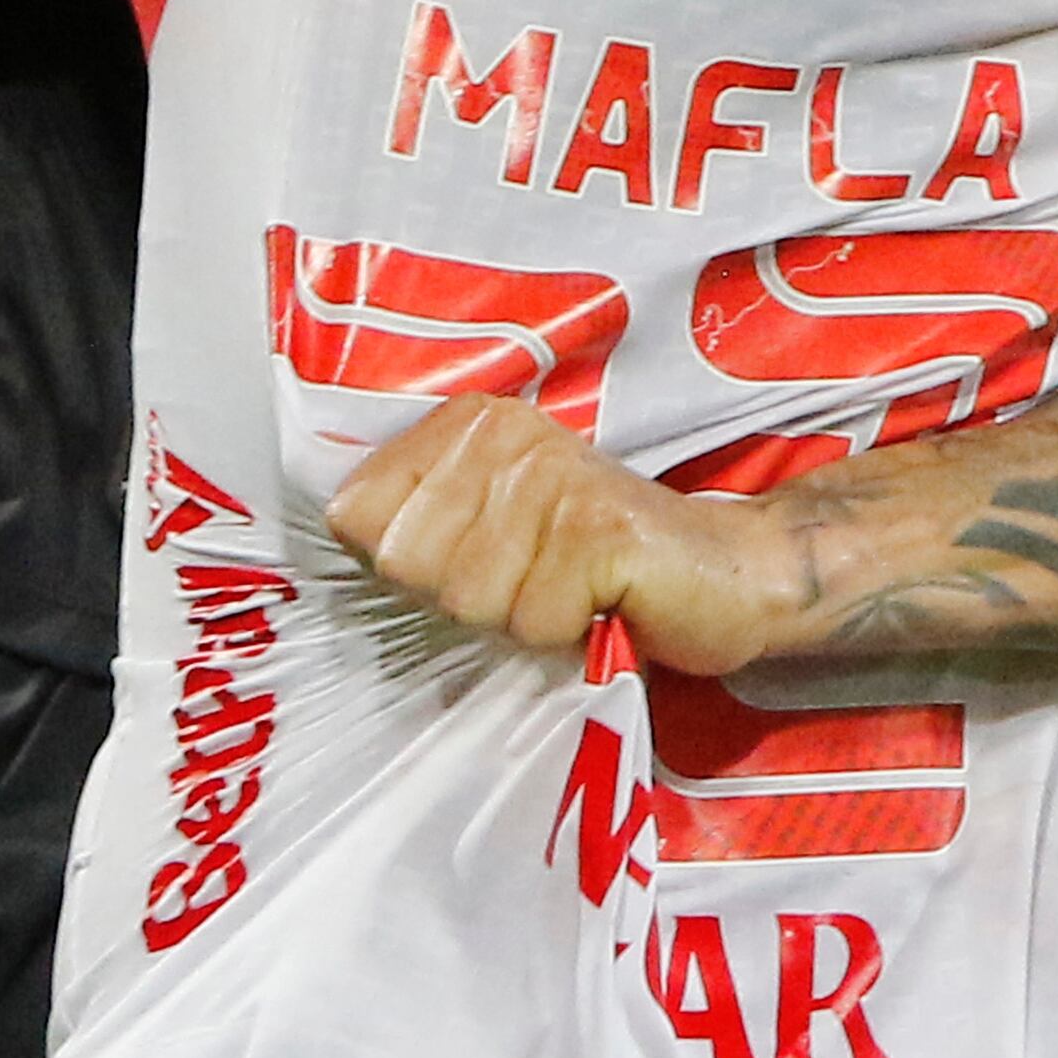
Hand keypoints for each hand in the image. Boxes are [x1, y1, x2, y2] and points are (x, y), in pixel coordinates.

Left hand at [325, 395, 804, 673]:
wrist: (723, 570)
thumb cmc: (594, 560)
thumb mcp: (489, 527)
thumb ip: (413, 528)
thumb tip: (333, 544)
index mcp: (467, 422)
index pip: (355, 513)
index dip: (404, 565)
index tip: (470, 562)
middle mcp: (504, 434)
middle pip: (406, 562)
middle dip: (461, 597)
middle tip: (530, 582)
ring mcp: (552, 476)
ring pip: (466, 599)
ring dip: (517, 619)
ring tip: (567, 592)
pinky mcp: (597, 529)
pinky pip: (530, 621)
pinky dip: (563, 635)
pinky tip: (600, 605)